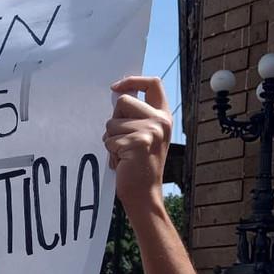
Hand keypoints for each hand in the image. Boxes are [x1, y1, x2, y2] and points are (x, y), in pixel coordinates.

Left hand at [104, 76, 170, 212]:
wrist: (144, 194)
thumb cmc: (138, 165)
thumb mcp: (143, 135)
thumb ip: (135, 116)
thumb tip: (115, 93)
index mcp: (164, 116)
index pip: (153, 84)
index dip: (133, 80)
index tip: (115, 87)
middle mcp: (161, 121)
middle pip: (123, 102)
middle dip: (114, 121)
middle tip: (122, 141)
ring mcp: (151, 131)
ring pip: (112, 123)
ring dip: (111, 140)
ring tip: (123, 154)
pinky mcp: (138, 142)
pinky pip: (110, 140)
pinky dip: (110, 152)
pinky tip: (122, 162)